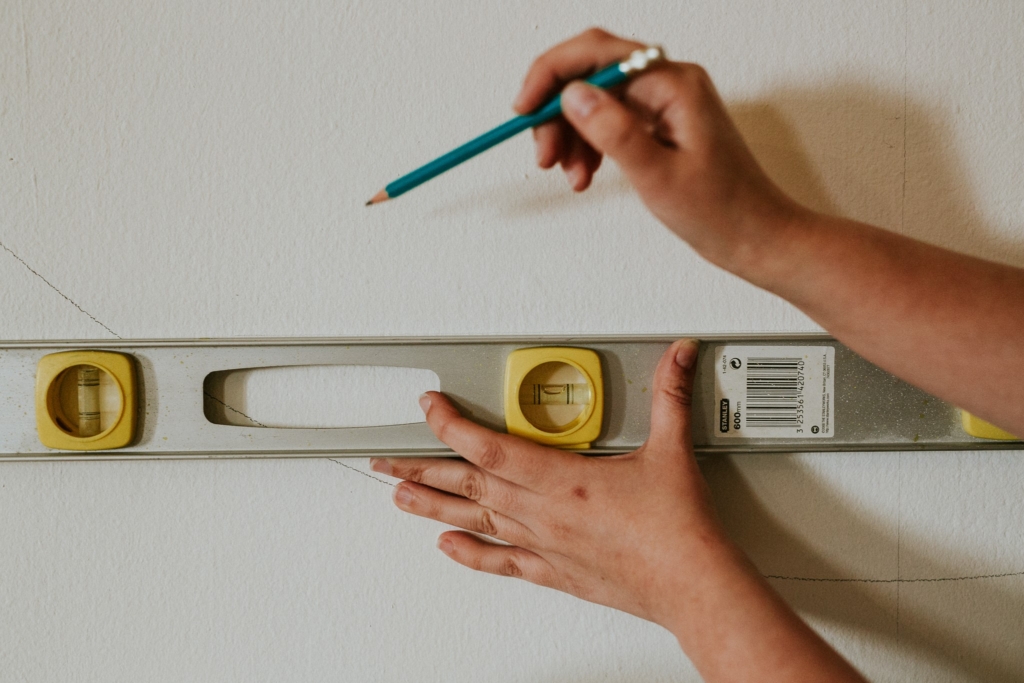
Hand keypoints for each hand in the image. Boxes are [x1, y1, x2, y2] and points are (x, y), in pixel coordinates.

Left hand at [371, 340, 738, 627]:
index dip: (451, 425)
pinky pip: (500, 562)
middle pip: (468, 485)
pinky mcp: (553, 571)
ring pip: (474, 521)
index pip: (489, 448)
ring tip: (400, 498)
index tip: (430, 407)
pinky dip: (470, 554)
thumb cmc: (677, 529)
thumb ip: (670, 396)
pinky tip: (447, 548)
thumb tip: (676, 358)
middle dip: (423, 468)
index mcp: (562, 479)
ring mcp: (543, 544)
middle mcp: (543, 513)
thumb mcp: (672, 449)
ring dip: (432, 508)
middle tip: (389, 459)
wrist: (691, 585)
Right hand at [513, 28, 805, 277]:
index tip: (524, 110)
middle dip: (558, 112)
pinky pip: (610, 121)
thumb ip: (614, 131)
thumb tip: (573, 95)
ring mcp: (665, 103)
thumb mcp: (658, 175)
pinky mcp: (660, 124)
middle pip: (591, 74)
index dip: (551, 77)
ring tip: (569, 175)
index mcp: (673, 84)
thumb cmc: (722, 211)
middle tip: (543, 155)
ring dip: (571, 134)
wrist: (755, 237)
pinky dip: (589, 146)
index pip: (596, 54)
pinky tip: (584, 174)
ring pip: (596, 100)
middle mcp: (669, 83)